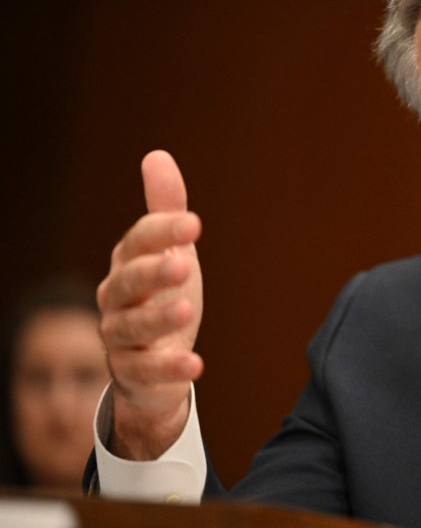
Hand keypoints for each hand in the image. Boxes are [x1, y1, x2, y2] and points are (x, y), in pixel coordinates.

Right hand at [97, 150, 203, 458]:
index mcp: (127, 263)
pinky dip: (170, 368)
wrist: (152, 360)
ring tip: (188, 311)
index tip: (195, 223)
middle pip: (129, 283)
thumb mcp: (171, 252)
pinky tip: (196, 365)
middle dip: (154, 272)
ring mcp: (121, 337)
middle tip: (185, 264)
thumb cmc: (162, 295)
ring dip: (159, 319)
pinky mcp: (134, 372)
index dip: (163, 231)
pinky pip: (147, 371)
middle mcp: (117, 299)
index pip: (139, 242)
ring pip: (132, 327)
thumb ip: (166, 210)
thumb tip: (157, 155)